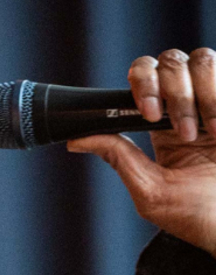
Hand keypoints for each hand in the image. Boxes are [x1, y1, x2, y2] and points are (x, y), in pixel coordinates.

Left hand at [67, 48, 215, 258]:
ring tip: (209, 134)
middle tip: (183, 132)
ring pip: (200, 59)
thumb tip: (73, 140)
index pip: (143, 75)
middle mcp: (188, 104)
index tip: (147, 114)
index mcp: (160, 122)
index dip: (141, 83)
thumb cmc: (196, 214)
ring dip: (201, 95)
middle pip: (169, 61)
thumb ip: (118, 157)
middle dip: (172, 92)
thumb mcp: (149, 189)